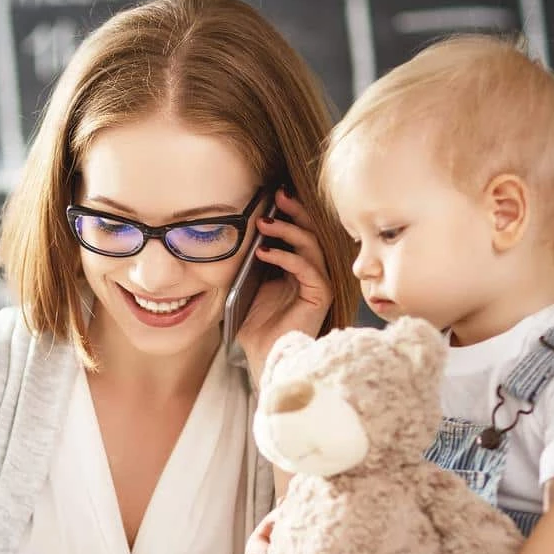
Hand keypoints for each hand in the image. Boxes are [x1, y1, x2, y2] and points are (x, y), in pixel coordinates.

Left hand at [236, 188, 332, 381]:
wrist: (265, 358)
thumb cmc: (257, 329)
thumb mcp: (247, 289)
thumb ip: (247, 267)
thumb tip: (234, 241)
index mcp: (295, 270)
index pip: (298, 234)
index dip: (288, 214)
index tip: (271, 198)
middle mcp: (310, 273)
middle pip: (310, 232)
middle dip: (295, 211)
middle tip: (277, 196)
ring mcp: (317, 283)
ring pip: (311, 245)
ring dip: (288, 230)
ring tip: (264, 223)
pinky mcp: (319, 295)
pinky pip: (307, 267)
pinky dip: (286, 256)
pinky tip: (264, 252)